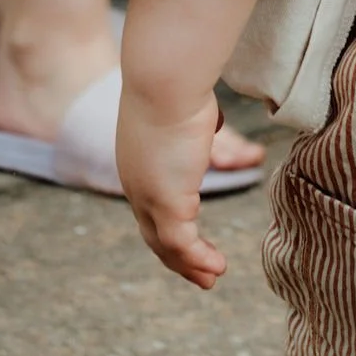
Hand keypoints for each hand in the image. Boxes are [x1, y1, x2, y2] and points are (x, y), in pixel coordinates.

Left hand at [117, 82, 229, 290]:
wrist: (164, 78)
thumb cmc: (178, 81)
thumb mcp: (188, 109)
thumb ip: (197, 122)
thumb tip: (210, 120)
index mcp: (138, 162)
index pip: (150, 204)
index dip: (168, 225)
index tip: (190, 239)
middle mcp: (137, 182)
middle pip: (153, 232)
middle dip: (176, 257)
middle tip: (199, 273)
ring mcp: (149, 195)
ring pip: (166, 244)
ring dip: (189, 265)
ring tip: (211, 278)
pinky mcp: (167, 201)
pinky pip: (182, 244)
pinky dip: (199, 260)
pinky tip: (218, 267)